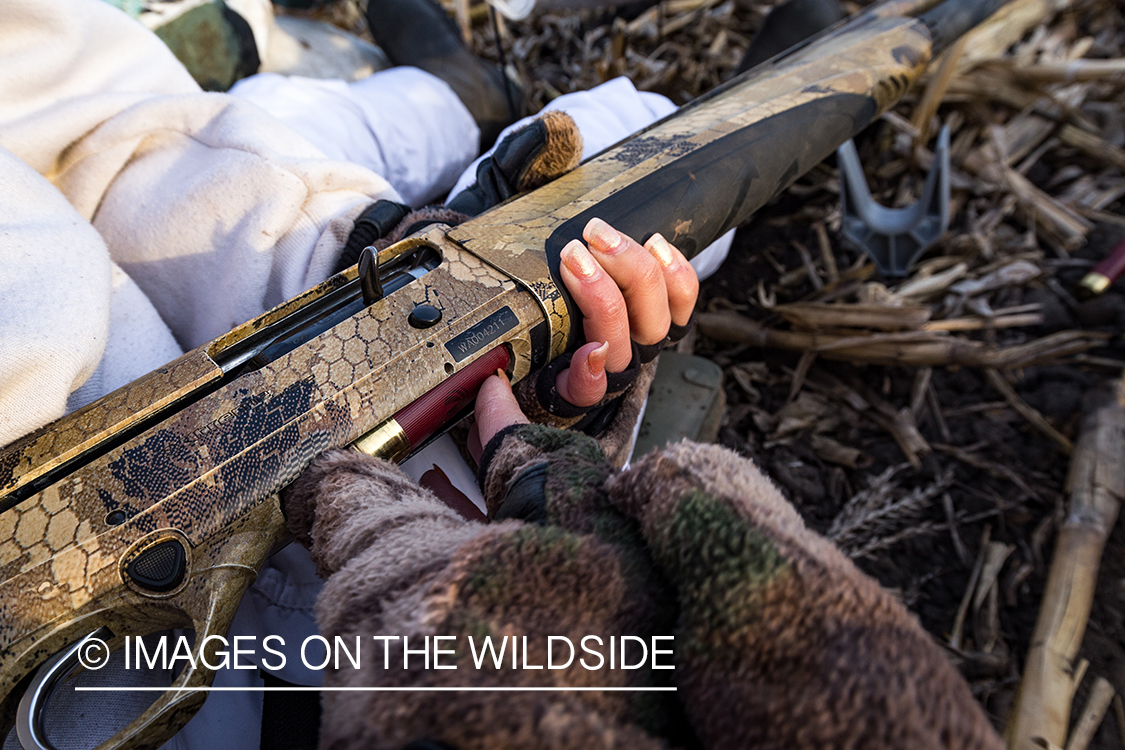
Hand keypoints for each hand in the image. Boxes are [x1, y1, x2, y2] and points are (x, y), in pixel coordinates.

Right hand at [471, 217, 697, 455]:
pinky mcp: (668, 318)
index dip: (591, 375)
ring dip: (629, 267)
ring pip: (653, 311)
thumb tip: (489, 379)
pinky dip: (674, 270)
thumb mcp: (514, 361)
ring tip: (598, 235)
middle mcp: (616, 367)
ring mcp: (645, 342)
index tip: (589, 352)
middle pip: (620, 335)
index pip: (586, 390)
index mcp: (576, 384)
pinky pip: (683, 299)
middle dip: (599, 292)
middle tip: (571, 254)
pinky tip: (655, 243)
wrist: (574, 327)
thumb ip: (504, 370)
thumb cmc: (538, 340)